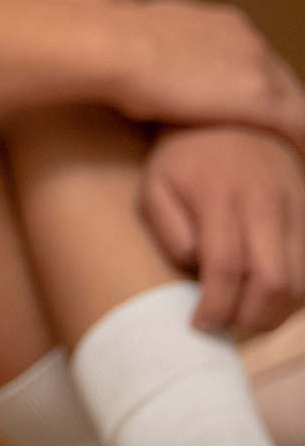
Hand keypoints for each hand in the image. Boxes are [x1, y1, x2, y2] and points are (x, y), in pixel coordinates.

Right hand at [115, 0, 304, 152]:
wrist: (108, 48)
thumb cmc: (106, 48)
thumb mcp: (137, 35)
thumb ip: (155, 45)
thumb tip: (136, 54)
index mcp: (220, 21)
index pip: (250, 57)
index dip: (246, 86)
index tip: (238, 108)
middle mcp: (246, 36)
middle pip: (278, 76)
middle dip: (273, 105)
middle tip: (271, 136)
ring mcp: (257, 64)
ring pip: (293, 100)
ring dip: (289, 125)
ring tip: (286, 151)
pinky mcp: (262, 97)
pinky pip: (300, 125)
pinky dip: (300, 143)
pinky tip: (296, 162)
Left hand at [142, 125, 304, 334]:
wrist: (230, 118)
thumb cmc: (183, 159)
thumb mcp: (155, 185)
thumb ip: (168, 227)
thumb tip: (193, 266)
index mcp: (220, 197)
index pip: (226, 267)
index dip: (215, 306)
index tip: (198, 324)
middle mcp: (266, 204)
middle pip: (274, 282)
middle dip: (250, 318)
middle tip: (224, 327)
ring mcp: (296, 209)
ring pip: (301, 283)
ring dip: (275, 314)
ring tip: (244, 318)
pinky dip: (293, 297)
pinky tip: (265, 300)